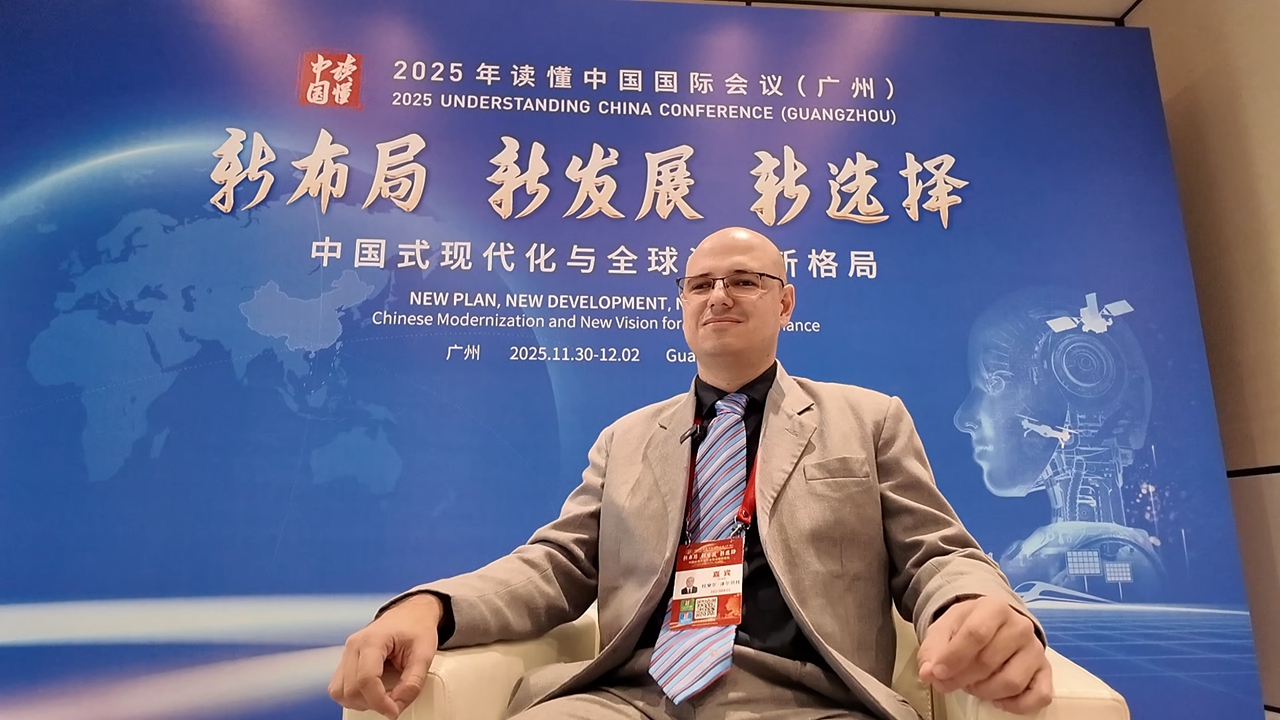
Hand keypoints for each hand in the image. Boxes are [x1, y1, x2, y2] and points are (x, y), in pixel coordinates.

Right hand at [328, 594, 441, 718]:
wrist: (410, 614)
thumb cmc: (416, 628)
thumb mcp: (425, 654)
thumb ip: (413, 682)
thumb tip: (397, 705)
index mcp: (373, 640)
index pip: (366, 679)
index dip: (379, 702)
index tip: (394, 711)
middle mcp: (354, 646)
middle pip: (351, 689)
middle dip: (372, 703)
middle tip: (393, 703)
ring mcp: (347, 653)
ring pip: (339, 692)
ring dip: (360, 702)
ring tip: (382, 696)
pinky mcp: (345, 661)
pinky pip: (339, 687)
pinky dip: (354, 696)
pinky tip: (372, 692)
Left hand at [917, 596, 1052, 714]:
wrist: (991, 624)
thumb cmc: (965, 627)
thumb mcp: (943, 631)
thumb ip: (932, 651)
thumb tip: (928, 673)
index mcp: (994, 608)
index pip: (975, 635)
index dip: (953, 658)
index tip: (937, 673)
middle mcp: (1021, 626)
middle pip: (989, 662)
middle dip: (963, 678)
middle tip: (950, 682)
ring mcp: (1036, 650)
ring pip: (1012, 682)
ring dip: (986, 692)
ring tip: (972, 685)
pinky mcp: (1045, 671)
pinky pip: (1039, 696)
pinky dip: (1017, 705)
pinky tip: (998, 700)